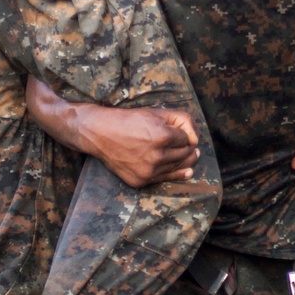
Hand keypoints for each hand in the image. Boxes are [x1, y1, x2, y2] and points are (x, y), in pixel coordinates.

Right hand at [26, 76, 198, 187]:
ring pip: (178, 168)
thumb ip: (181, 120)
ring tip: (191, 156)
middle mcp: (156, 156)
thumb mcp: (156, 112)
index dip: (184, 135)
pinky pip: (165, 179)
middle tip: (191, 147)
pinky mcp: (141, 181)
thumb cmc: (129, 120)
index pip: (187, 139)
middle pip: (185, 155)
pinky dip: (175, 174)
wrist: (99, 134)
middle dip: (189, 149)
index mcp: (162, 136)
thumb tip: (195, 139)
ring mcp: (148, 171)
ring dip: (185, 161)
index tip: (177, 133)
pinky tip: (186, 171)